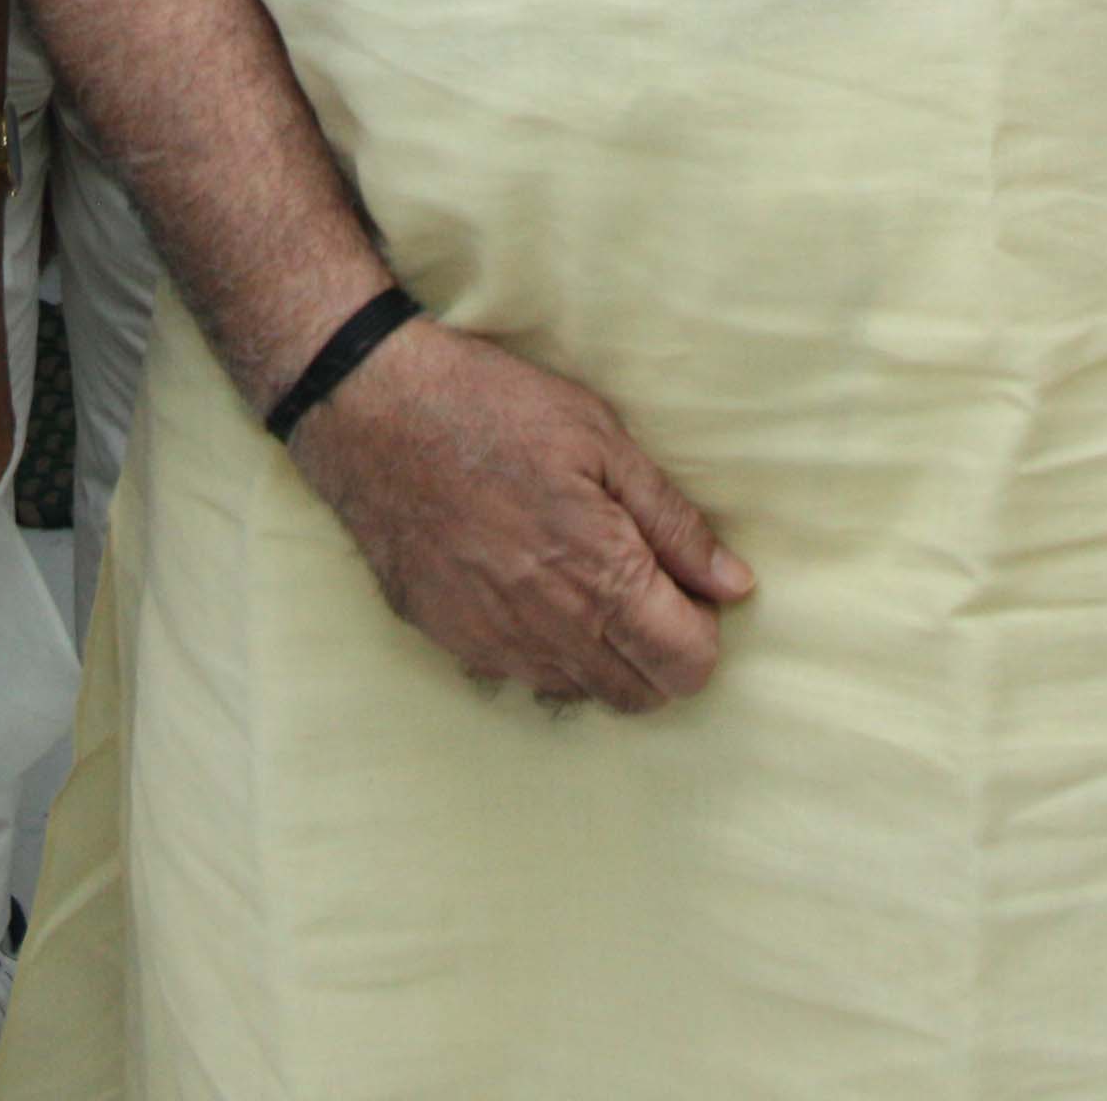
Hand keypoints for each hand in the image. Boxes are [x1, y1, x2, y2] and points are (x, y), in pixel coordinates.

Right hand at [286, 319, 754, 713]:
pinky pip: (522, 676)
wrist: (373, 413)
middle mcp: (553, 629)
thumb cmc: (492, 410)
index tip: (686, 584)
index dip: (702, 629)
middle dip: (660, 654)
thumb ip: (673, 523)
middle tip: (644, 587)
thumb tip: (733, 584)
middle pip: (641, 696)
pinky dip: (545, 650)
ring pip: (583, 693)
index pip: (688, 666)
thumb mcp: (601, 440)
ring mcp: (497, 644)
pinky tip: (530, 587)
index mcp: (602, 577)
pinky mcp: (452, 641)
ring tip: (584, 582)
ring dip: (603, 656)